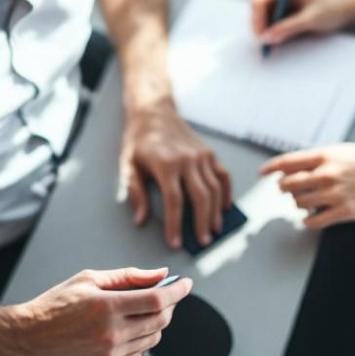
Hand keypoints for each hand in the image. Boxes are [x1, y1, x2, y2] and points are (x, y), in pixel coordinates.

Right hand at [4, 267, 190, 355]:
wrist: (25, 340)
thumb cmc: (54, 306)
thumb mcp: (88, 280)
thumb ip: (128, 277)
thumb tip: (160, 274)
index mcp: (107, 307)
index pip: (158, 299)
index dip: (178, 290)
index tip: (187, 284)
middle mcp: (111, 335)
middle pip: (160, 320)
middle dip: (169, 305)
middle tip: (166, 294)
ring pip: (152, 339)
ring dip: (156, 323)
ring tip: (143, 311)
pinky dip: (140, 341)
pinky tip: (128, 330)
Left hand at [121, 105, 232, 248]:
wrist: (154, 112)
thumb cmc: (138, 141)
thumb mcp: (128, 165)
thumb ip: (136, 192)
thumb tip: (140, 219)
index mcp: (165, 163)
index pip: (175, 201)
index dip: (175, 224)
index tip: (175, 243)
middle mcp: (187, 159)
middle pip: (200, 197)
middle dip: (202, 222)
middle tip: (203, 242)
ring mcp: (201, 155)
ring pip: (215, 188)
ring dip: (216, 212)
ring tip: (214, 230)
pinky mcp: (209, 153)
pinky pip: (223, 175)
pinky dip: (226, 192)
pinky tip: (224, 207)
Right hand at [249, 0, 354, 47]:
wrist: (345, 8)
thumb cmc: (332, 8)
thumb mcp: (311, 19)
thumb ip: (288, 28)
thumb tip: (267, 38)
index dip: (257, 18)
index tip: (262, 36)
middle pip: (257, 8)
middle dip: (260, 26)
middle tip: (266, 45)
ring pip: (261, 17)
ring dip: (265, 31)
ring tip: (273, 46)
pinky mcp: (282, 9)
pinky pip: (269, 21)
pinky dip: (271, 32)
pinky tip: (277, 42)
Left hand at [260, 143, 354, 228]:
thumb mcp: (347, 151)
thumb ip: (323, 157)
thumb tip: (301, 164)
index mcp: (326, 155)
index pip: (287, 161)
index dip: (271, 168)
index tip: (262, 173)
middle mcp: (326, 174)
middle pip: (288, 185)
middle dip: (285, 189)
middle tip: (288, 191)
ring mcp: (334, 194)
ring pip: (299, 203)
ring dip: (299, 204)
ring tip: (307, 202)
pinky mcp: (344, 212)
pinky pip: (314, 221)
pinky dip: (308, 220)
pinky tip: (312, 218)